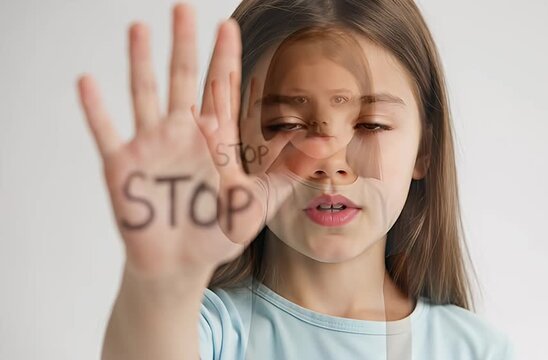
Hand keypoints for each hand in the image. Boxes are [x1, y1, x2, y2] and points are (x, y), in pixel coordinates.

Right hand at [76, 4, 266, 281]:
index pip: (219, 90)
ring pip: (144, 95)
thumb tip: (326, 144)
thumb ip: (288, 170)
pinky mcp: (123, 168)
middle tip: (184, 6)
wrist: (181, 265)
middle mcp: (181, 135)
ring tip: (140, 28)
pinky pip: (106, 134)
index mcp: (212, 139)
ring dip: (141, 62)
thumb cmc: (217, 231)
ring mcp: (150, 148)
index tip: (227, 26)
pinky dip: (96, 110)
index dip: (224, 58)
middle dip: (184, 44)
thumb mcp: (259, 200)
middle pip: (182, 80)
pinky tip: (87, 82)